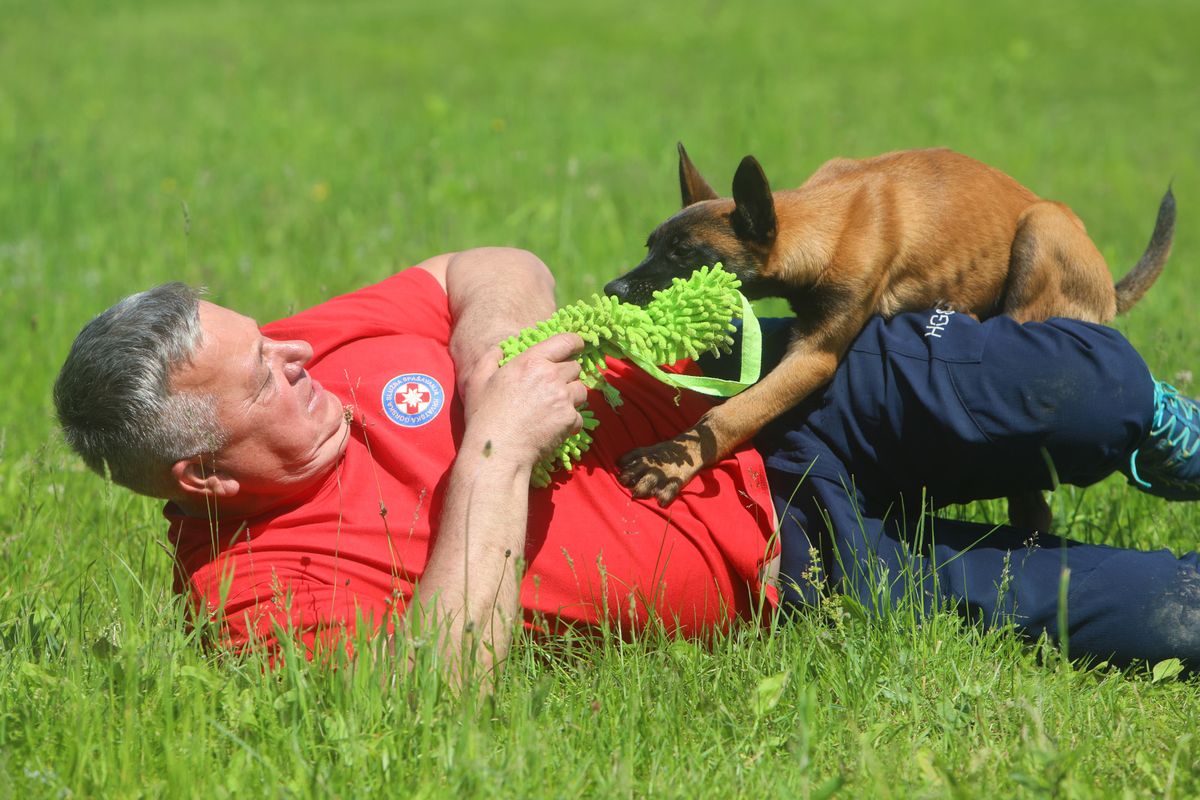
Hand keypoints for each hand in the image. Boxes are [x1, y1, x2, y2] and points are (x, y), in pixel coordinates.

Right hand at [462, 333, 587, 467]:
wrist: (498, 450)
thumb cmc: (484, 416)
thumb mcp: (477, 381)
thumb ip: (489, 360)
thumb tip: (498, 350)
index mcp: (531, 361)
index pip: (566, 341)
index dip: (575, 343)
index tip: (576, 347)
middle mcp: (551, 376)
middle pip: (575, 367)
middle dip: (567, 374)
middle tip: (553, 387)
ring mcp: (563, 398)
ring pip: (581, 390)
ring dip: (571, 396)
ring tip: (554, 407)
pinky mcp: (569, 419)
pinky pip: (578, 416)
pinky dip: (570, 421)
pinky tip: (554, 426)